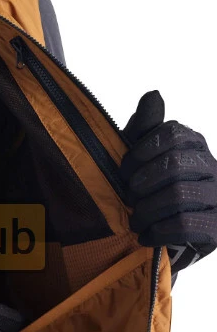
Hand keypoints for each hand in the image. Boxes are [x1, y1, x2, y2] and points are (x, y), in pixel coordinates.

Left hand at [121, 90, 216, 271]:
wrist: (160, 237)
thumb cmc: (146, 192)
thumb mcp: (138, 159)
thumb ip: (144, 129)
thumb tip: (153, 94)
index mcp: (193, 145)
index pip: (174, 133)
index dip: (142, 151)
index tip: (124, 170)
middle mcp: (212, 166)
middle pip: (174, 164)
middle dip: (141, 185)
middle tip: (128, 199)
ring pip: (179, 195)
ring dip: (146, 212)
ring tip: (135, 221)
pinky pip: (187, 225)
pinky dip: (159, 232)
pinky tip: (147, 236)